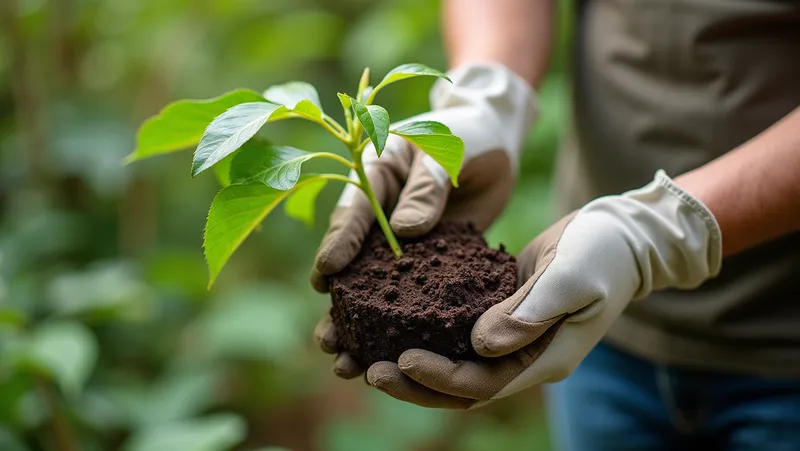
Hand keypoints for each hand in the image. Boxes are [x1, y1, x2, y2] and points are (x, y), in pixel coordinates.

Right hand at [311, 62, 538, 378]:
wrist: (495, 137)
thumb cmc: (466, 133)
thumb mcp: (445, 149)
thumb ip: (427, 186)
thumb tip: (406, 230)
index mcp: (376, 177)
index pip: (354, 212)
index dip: (339, 243)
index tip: (326, 275)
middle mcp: (381, 213)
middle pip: (352, 261)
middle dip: (339, 302)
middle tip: (328, 339)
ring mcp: (402, 240)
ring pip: (376, 285)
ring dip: (362, 324)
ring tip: (347, 362)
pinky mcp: (429, 258)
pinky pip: (413, 291)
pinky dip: (403, 320)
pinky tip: (394, 351)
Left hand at [365, 171, 722, 407]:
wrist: (621, 238)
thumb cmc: (603, 254)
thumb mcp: (571, 277)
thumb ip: (530, 312)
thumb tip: (481, 345)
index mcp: (543, 358)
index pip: (483, 383)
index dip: (440, 378)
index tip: (401, 359)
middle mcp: (523, 358)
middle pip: (460, 386)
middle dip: (414, 383)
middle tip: (368, 369)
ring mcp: (512, 339)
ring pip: (455, 364)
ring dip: (413, 364)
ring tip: (367, 354)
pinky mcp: (500, 315)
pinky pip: (457, 333)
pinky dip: (426, 331)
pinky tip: (392, 318)